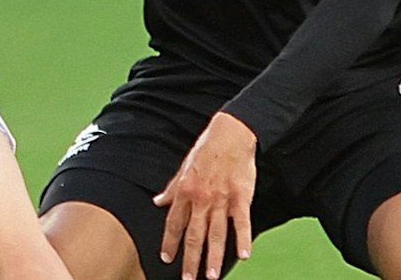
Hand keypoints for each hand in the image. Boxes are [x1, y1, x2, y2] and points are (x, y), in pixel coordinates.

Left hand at [154, 112, 258, 278]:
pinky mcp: (241, 197)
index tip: (166, 258)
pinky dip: (243, 239)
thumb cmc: (206, 150)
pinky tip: (243, 255)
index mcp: (185, 191)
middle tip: (188, 278)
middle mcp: (201, 198)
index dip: (169, 242)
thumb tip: (157, 202)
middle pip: (194, 234)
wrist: (230, 134)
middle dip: (190, 259)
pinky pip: (242, 222)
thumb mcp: (182, 168)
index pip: (174, 223)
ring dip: (214, 257)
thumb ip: (171, 189)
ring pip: (216, 233)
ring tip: (211, 276)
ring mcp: (222, 199)